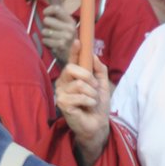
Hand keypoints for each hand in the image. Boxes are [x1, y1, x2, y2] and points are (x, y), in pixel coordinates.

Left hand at [40, 3, 76, 66]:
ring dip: (46, 35)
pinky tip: (53, 44)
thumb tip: (46, 11)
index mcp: (71, 21)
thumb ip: (59, 18)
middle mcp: (70, 28)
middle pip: (46, 20)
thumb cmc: (68, 40)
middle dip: (46, 26)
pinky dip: (47, 42)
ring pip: (44, 31)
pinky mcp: (60, 45)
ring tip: (53, 39)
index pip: (57, 9)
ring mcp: (66, 37)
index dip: (47, 10)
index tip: (46, 14)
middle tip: (52, 31)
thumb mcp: (68, 27)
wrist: (76, 57)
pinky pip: (45, 40)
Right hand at [54, 41, 111, 165]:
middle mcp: (63, 82)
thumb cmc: (97, 105)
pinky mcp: (62, 103)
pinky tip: (87, 107)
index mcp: (72, 76)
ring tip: (91, 101)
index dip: (74, 50)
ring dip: (91, 93)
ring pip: (79, 83)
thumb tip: (94, 55)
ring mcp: (61, 93)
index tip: (78, 40)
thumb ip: (99, 70)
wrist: (98, 125)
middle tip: (94, 89)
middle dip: (88, 78)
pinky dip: (88, 101)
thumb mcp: (103, 85)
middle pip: (72, 68)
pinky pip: (79, 96)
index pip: (72, 60)